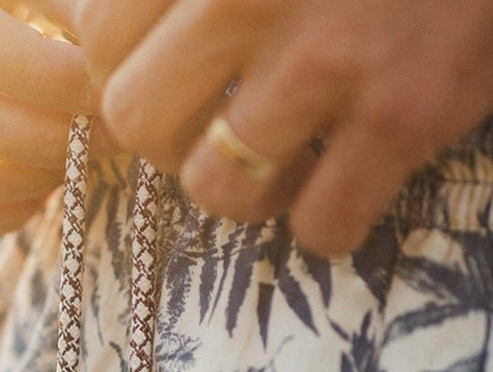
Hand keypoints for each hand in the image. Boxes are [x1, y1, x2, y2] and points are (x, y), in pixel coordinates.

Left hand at [77, 0, 492, 253]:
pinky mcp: (403, 113)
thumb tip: (89, 24)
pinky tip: (347, 186)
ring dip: (244, 191)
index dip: (123, 74)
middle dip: (169, 140)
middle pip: (137, 121)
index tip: (167, 79)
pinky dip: (328, 223)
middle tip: (215, 125)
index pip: (100, 41)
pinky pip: (320, 225)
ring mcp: (328, 57)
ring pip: (215, 188)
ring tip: (284, 162)